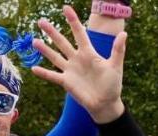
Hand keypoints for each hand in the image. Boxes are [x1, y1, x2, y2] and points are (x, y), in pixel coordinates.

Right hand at [32, 6, 127, 123]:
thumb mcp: (115, 66)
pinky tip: (33, 68)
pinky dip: (44, 73)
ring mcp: (70, 70)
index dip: (73, 21)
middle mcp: (77, 59)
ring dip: (45, 50)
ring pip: (55, 57)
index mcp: (88, 53)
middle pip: (62, 42)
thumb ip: (118, 50)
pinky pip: (53, 76)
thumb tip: (123, 34)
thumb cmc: (112, 85)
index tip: (66, 8)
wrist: (106, 103)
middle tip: (41, 21)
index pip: (79, 33)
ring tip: (34, 41)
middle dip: (52, 32)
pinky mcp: (66, 82)